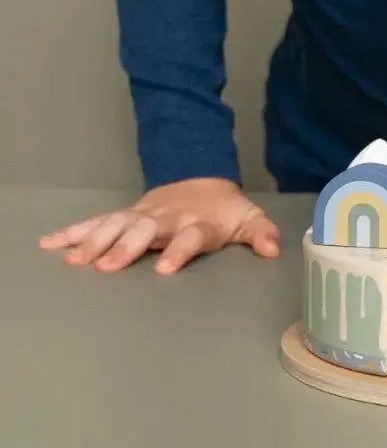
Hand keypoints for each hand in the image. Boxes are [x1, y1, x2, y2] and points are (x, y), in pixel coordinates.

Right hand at [38, 178, 280, 274]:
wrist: (200, 179)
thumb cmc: (223, 210)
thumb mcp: (248, 218)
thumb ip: (262, 233)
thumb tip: (274, 249)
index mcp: (198, 223)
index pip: (190, 236)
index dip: (179, 250)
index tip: (164, 268)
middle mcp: (167, 219)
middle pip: (146, 230)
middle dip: (127, 246)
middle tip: (107, 266)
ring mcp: (143, 215)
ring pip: (117, 225)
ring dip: (95, 241)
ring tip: (74, 260)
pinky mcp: (126, 215)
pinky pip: (97, 222)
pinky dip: (74, 232)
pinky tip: (51, 244)